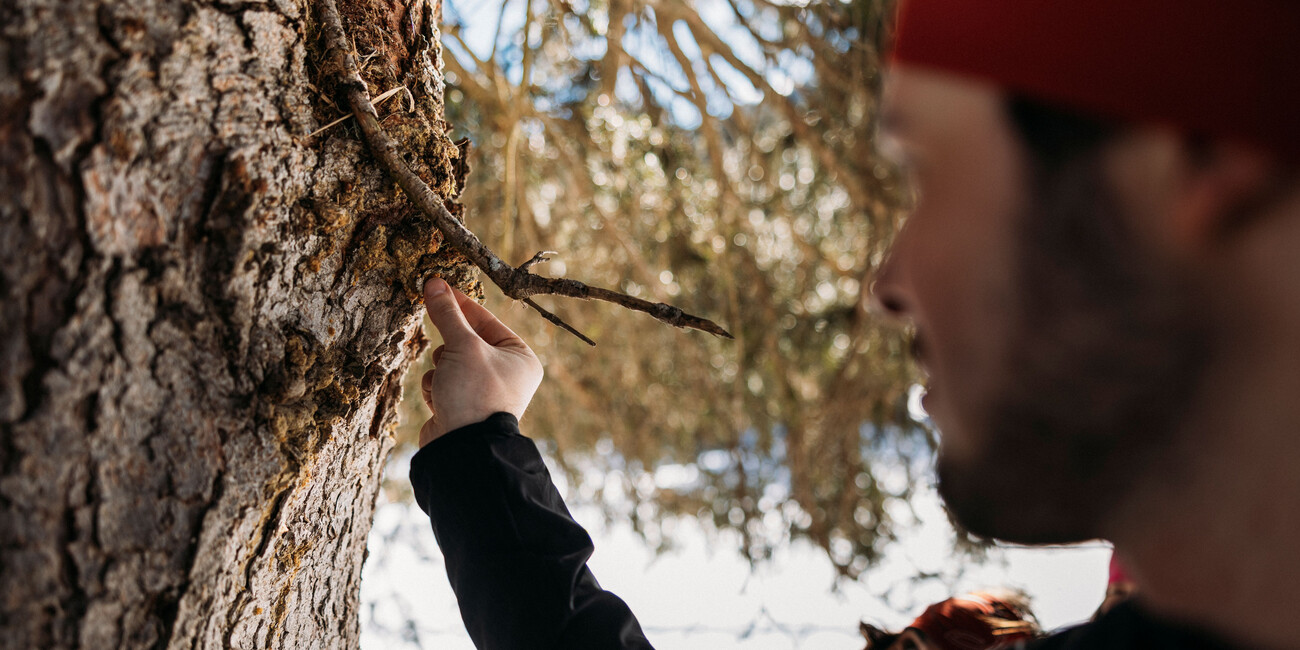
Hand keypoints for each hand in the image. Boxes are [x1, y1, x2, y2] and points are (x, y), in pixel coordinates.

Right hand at [418, 277, 543, 446]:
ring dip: (441, 369)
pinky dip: (436, 388)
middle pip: (466, 341)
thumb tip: (434, 284)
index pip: (487, 321)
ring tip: (446, 382)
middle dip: (450, 347)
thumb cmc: (474, 394)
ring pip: (450, 362)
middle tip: (444, 347)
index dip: (461, 305)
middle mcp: (507, 374)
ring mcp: (484, 392)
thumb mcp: (462, 346)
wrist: (462, 447)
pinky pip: (443, 383)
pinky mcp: (463, 406)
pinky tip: (440, 400)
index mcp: (521, 357)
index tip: (439, 288)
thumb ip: (447, 315)